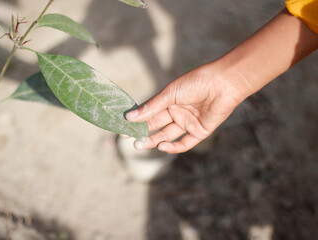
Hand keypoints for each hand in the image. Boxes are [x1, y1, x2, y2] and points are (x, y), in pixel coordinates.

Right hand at [126, 64, 243, 153]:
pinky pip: (185, 143)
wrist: (223, 83)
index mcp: (169, 101)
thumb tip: (130, 117)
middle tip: (131, 140)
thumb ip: (151, 107)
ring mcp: (189, 123)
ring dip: (154, 141)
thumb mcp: (169, 94)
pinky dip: (174, 147)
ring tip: (141, 145)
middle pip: (157, 126)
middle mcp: (177, 112)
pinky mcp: (200, 131)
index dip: (137, 121)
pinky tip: (162, 146)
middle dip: (143, 133)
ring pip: (168, 135)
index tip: (123, 128)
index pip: (149, 113)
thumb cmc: (195, 83)